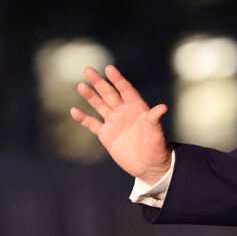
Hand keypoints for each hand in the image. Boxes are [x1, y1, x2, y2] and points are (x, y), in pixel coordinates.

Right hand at [70, 65, 171, 181]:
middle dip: (99, 82)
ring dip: (90, 96)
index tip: (109, 69)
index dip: (118, 79)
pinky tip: (74, 111)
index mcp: (137, 108)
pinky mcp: (106, 135)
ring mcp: (114, 122)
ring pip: (99, 105)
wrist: (149, 166)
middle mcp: (124, 112)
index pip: (126, 90)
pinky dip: (83, 118)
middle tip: (88, 70)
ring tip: (81, 85)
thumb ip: (154, 119)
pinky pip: (92, 124)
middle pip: (109, 94)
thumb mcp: (156, 133)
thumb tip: (162, 108)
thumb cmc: (157, 148)